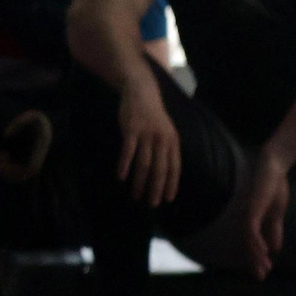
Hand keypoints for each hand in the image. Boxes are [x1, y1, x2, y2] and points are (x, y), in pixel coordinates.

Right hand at [114, 78, 179, 207]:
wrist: (142, 92)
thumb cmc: (154, 116)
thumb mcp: (166, 132)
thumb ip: (167, 150)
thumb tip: (166, 172)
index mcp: (173, 142)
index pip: (175, 168)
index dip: (171, 184)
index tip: (167, 199)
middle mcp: (162, 140)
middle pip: (160, 169)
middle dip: (156, 188)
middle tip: (151, 204)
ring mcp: (146, 135)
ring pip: (144, 164)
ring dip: (140, 182)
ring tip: (136, 195)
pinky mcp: (131, 130)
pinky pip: (128, 152)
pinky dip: (125, 165)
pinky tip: (121, 177)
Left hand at [240, 147, 291, 278]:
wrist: (275, 168)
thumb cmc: (275, 186)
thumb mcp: (277, 214)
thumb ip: (274, 231)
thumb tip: (275, 249)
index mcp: (251, 220)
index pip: (252, 243)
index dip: (257, 258)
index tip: (263, 272)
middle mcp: (245, 218)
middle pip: (247, 245)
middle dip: (254, 261)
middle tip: (261, 276)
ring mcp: (247, 213)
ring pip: (248, 240)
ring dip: (255, 255)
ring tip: (263, 267)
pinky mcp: (252, 208)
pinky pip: (250, 229)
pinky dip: (256, 241)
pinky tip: (262, 251)